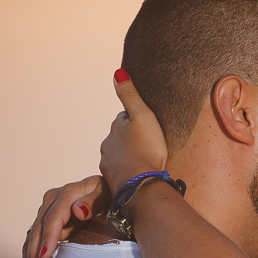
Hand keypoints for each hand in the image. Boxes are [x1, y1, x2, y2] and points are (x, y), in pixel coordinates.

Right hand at [12, 175, 106, 257]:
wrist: (106, 192)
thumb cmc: (111, 194)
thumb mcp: (107, 194)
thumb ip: (93, 202)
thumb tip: (78, 211)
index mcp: (66, 194)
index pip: (53, 218)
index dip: (48, 237)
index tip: (44, 256)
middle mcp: (51, 204)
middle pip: (37, 232)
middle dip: (32, 257)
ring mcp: (45, 215)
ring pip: (30, 243)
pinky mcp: (45, 228)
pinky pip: (32, 248)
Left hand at [99, 69, 168, 193]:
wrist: (141, 185)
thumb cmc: (146, 149)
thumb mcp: (143, 116)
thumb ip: (129, 95)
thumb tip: (117, 73)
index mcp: (116, 127)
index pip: (125, 118)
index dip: (137, 120)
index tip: (148, 127)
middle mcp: (108, 143)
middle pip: (121, 137)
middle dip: (132, 139)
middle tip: (149, 145)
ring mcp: (109, 163)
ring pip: (120, 155)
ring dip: (130, 156)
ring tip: (145, 161)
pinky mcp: (113, 180)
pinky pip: (121, 172)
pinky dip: (129, 171)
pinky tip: (140, 174)